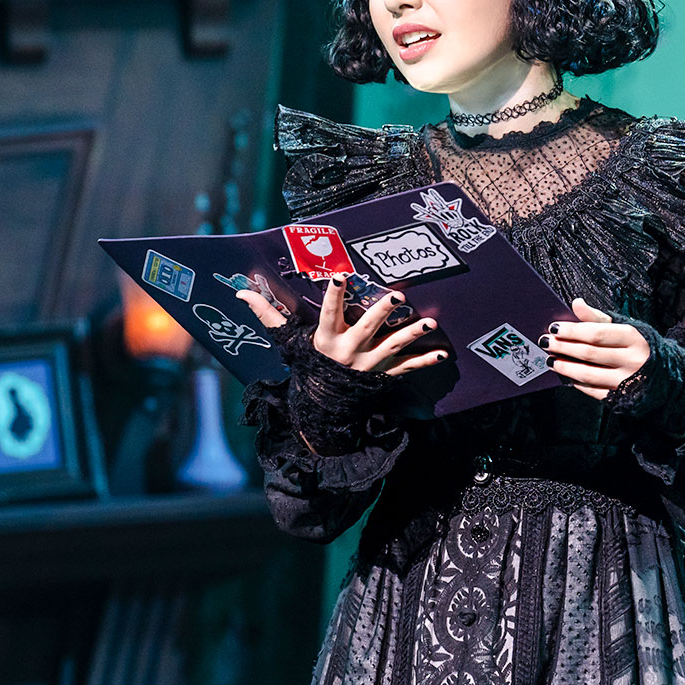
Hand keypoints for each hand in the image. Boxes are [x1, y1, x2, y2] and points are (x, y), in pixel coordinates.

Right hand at [236, 276, 447, 375]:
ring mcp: (369, 365)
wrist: (322, 408)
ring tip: (430, 321)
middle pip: (368, 327)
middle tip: (397, 296)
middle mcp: (349, 351)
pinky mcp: (384, 376)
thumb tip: (240, 291)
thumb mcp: (288, 342)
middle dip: (382, 312)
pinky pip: (407, 368)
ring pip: (393, 346)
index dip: (334, 294)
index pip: (329, 312)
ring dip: (412, 334)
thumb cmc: (307, 366)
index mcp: (326, 339)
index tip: (340, 275)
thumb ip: (268, 315)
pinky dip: (425, 362)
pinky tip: (443, 354)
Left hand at [540, 297, 649, 399]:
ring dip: (565, 367)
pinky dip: (577, 383)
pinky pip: (593, 391)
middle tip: (545, 342)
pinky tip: (566, 376)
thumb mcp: (626, 326)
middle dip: (563, 347)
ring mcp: (627, 381)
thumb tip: (576, 303)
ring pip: (588, 374)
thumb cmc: (642, 346)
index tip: (554, 327)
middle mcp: (632, 360)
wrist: (668, 376)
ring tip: (550, 360)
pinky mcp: (621, 397)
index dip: (572, 331)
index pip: (596, 333)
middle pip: (589, 353)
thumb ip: (598, 317)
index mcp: (634, 338)